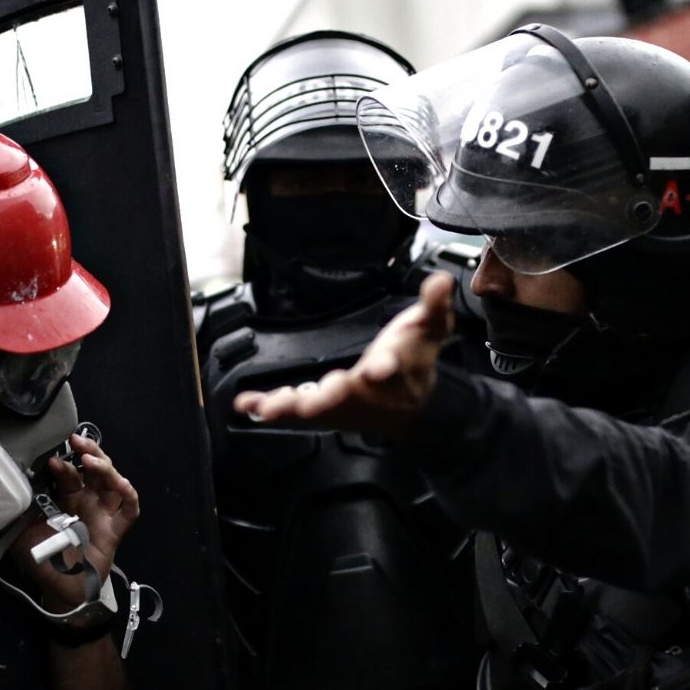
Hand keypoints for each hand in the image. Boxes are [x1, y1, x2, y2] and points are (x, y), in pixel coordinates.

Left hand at [11, 434, 139, 608]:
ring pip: (112, 482)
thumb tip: (9, 486)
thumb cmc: (42, 561)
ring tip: (91, 461)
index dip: (63, 463)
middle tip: (78, 440)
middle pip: (94, 468)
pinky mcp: (116, 530)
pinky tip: (121, 485)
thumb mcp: (21, 532)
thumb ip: (19, 510)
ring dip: (105, 467)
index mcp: (66, 499)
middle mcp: (87, 501)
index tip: (52, 459)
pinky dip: (129, 496)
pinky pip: (129, 510)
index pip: (69, 472)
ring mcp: (103, 514)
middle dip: (88, 451)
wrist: (60, 591)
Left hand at [233, 272, 455, 436]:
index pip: (392, 367)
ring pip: (316, 408)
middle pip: (348, 397)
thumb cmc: (415, 362)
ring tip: (266, 407)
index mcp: (395, 371)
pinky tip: (247, 404)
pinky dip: (268, 406)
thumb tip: (443, 281)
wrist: (413, 407)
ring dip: (291, 407)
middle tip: (313, 400)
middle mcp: (366, 392)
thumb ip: (434, 306)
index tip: (379, 367)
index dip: (386, 366)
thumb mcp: (430, 330)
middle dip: (330, 398)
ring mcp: (342, 404)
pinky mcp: (322, 408)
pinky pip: (293, 409)